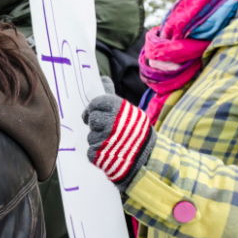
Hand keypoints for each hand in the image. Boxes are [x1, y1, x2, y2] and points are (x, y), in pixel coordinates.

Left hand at [82, 76, 155, 192]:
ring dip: (98, 140)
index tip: (94, 113)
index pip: (96, 102)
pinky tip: (110, 152)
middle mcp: (112, 122)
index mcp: (119, 109)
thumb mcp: (129, 112)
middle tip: (109, 129)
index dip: (93, 108)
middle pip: (91, 119)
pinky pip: (90, 151)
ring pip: (90, 136)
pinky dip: (97, 153)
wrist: (148, 158)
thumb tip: (101, 79)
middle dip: (97, 125)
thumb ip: (112, 98)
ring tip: (113, 143)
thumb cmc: (135, 132)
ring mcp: (106, 139)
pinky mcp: (99, 155)